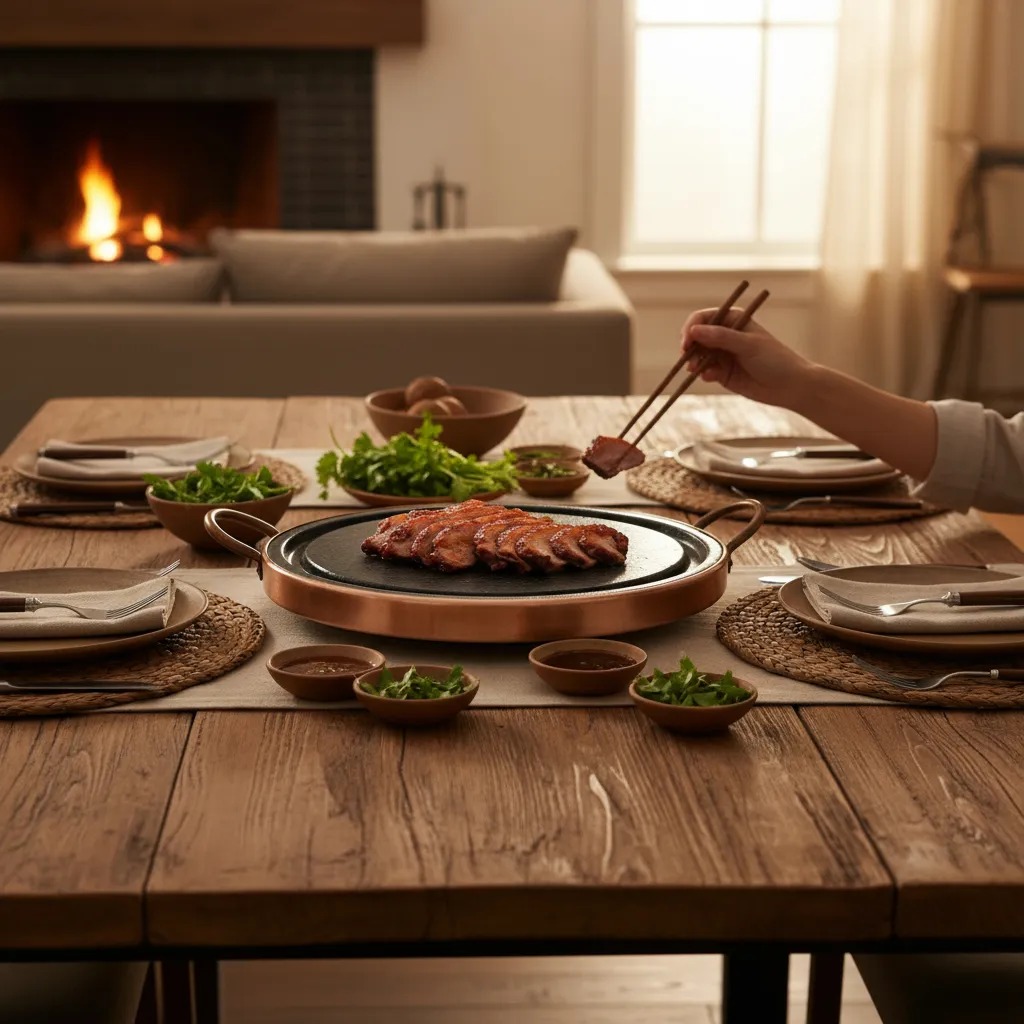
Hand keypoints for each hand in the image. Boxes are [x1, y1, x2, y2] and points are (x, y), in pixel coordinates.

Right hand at [680, 308, 813, 408]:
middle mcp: (725, 335)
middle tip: (688, 356)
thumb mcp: (748, 345)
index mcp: (733, 320)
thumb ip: (721, 337)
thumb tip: (694, 330)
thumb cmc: (774, 359)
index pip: (704, 318)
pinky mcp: (721, 373)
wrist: (789, 386)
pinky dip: (704, 373)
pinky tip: (710, 377)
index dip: (692, 327)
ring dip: (694, 361)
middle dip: (690, 346)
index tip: (687, 340)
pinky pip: (705, 371)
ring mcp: (722, 355)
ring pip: (698, 355)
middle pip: (697, 336)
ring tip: (696, 369)